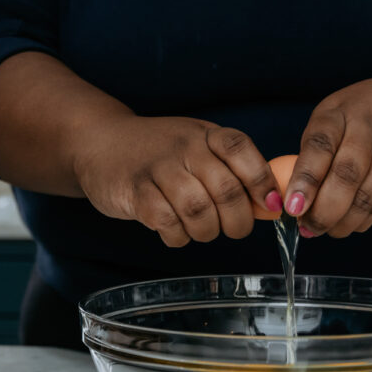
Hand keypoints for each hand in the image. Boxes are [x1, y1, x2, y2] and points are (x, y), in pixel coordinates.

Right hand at [72, 115, 280, 246]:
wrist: (100, 142)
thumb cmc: (158, 151)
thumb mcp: (197, 147)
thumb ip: (230, 170)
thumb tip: (272, 205)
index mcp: (206, 135)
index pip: (243, 153)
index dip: (263, 183)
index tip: (272, 207)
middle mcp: (185, 148)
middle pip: (226, 191)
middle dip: (237, 221)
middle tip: (233, 229)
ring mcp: (158, 169)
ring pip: (199, 212)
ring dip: (207, 232)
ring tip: (201, 230)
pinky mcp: (135, 192)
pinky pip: (168, 224)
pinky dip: (178, 237)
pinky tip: (175, 232)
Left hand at [285, 71, 371, 237]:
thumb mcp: (341, 117)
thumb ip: (319, 153)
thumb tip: (294, 201)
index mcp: (339, 112)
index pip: (318, 146)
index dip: (305, 180)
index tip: (293, 207)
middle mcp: (367, 126)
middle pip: (345, 176)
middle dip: (324, 211)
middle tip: (310, 228)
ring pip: (367, 196)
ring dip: (345, 221)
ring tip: (330, 230)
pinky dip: (366, 218)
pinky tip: (355, 221)